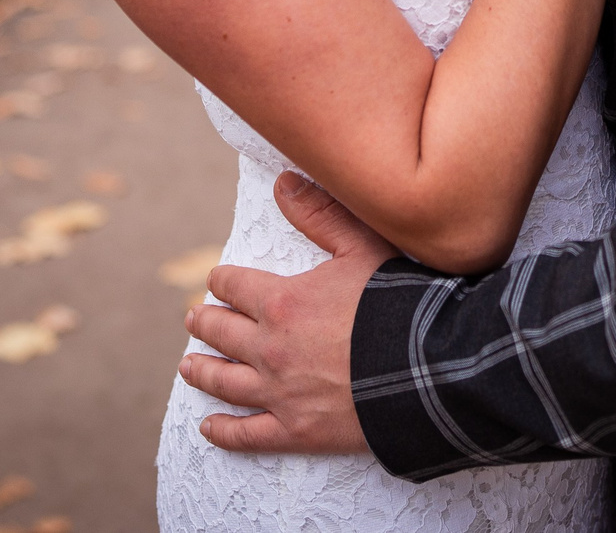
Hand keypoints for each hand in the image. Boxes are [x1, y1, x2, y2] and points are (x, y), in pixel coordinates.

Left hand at [180, 173, 394, 454]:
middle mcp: (270, 347)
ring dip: (202, 371)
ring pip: (225, 381)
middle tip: (193, 318)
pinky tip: (208, 427)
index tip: (216, 281)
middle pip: (221, 332)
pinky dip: (224, 431)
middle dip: (204, 322)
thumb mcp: (362, 247)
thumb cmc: (396, 304)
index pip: (234, 286)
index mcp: (282, 301)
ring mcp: (279, 392)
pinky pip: (247, 433)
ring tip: (189, 366)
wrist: (426, 369)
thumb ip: (320, 214)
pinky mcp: (295, 430)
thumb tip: (283, 182)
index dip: (222, 281)